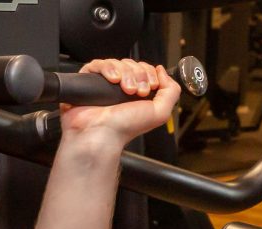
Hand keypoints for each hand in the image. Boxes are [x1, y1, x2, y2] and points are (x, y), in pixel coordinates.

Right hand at [60, 58, 180, 149]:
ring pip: (118, 62)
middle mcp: (123, 88)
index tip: (150, 87)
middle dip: (139, 75)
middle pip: (133, 64)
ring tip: (124, 89)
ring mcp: (106, 84)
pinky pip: (99, 63)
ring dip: (125, 73)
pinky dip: (108, 68)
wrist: (102, 132)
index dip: (150, 74)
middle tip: (136, 92)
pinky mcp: (89, 80)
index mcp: (139, 94)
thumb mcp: (161, 112)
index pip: (147, 70)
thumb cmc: (126, 127)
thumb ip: (171, 91)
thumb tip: (162, 71)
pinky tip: (112, 79)